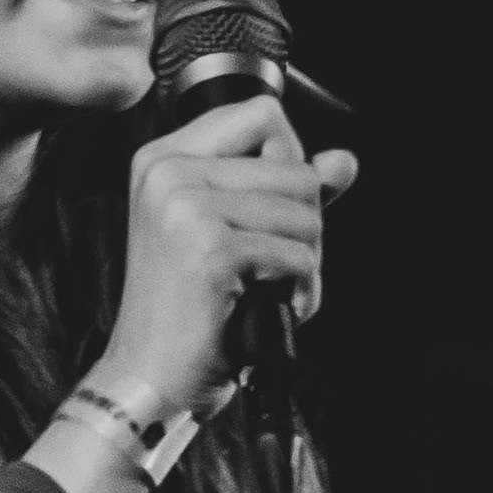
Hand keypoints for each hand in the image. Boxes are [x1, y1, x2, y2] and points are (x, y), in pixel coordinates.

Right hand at [99, 94, 358, 427]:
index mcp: (164, 158)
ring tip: (271, 289)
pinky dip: (300, 291)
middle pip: (294, 165)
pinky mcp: (210, 248)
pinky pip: (298, 255)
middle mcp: (168, 172)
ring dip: (306, 261)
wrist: (148, 379)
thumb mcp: (230, 235)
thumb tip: (345, 161)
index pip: (263, 113)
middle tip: (275, 264)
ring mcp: (184, 207)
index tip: (275, 208)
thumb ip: (286, 188)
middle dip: (305, 224)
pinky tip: (271, 308)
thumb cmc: (187, 315)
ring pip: (304, 211)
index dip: (290, 160)